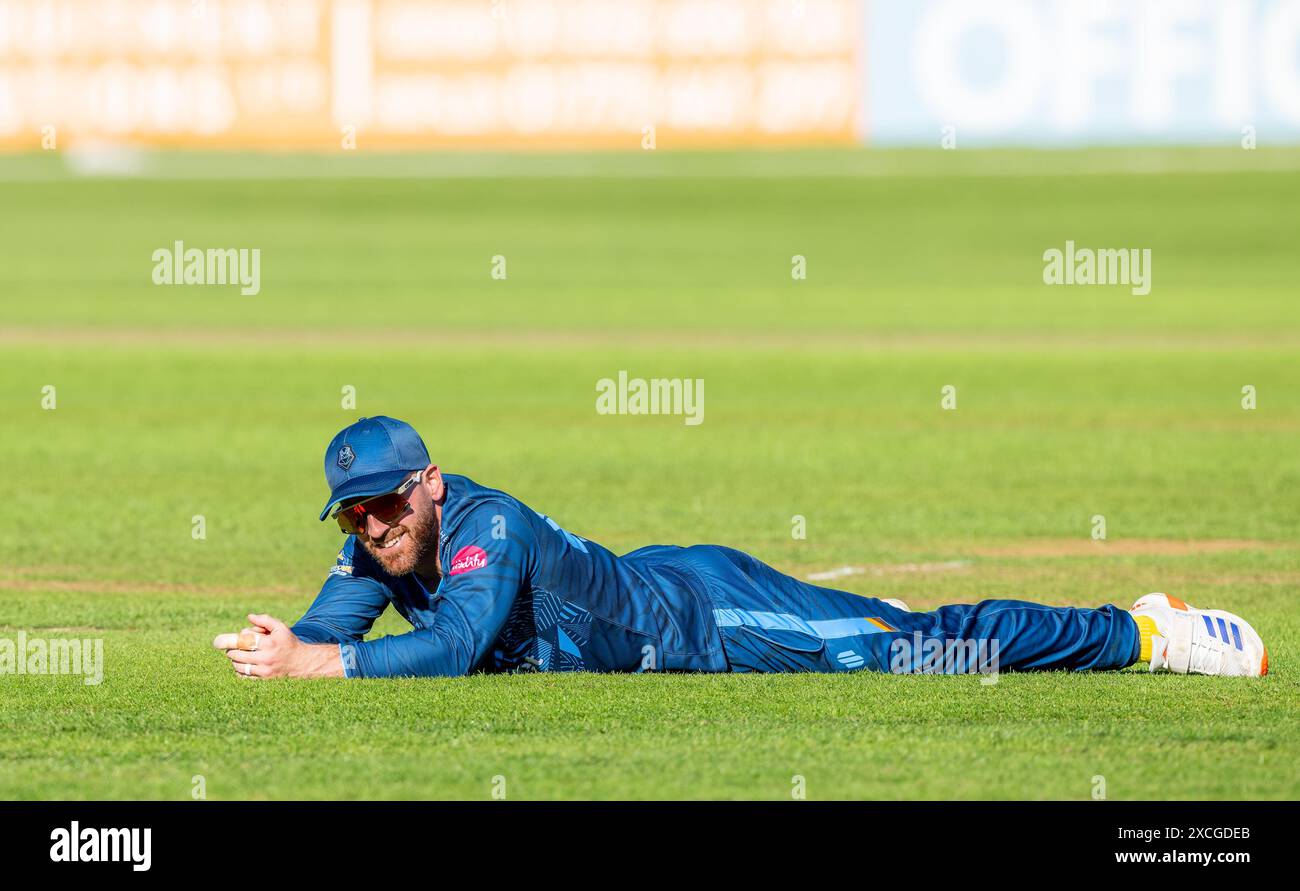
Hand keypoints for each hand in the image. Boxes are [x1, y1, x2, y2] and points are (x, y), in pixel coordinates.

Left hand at [220, 614, 343, 678]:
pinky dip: (239, 670)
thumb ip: (265, 620)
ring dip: (234, 660)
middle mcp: (266, 657)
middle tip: (233, 648)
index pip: (243, 641)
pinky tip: (243, 665)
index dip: (229, 640)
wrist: (301, 662)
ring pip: (238, 666)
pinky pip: (244, 676)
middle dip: (231, 650)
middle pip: (237, 654)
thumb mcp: (280, 628)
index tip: (218, 642)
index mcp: (269, 642)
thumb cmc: (288, 642)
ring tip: (238, 656)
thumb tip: (249, 617)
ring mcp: (264, 670)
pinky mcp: (263, 679)